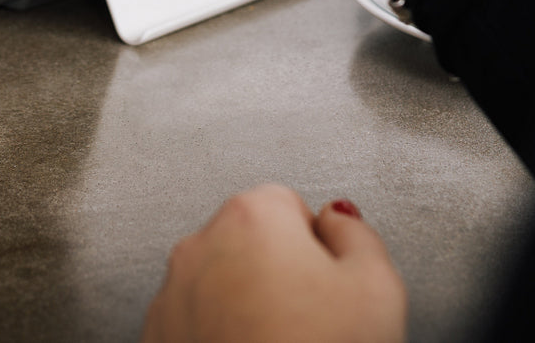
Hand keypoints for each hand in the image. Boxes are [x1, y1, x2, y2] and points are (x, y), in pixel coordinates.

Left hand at [142, 185, 407, 342]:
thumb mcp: (377, 288)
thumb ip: (358, 233)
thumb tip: (339, 218)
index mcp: (251, 217)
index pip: (291, 206)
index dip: (317, 250)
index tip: (328, 285)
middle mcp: (198, 248)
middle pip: (250, 243)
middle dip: (278, 274)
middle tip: (309, 321)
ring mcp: (170, 297)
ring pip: (220, 285)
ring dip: (245, 307)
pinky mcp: (157, 337)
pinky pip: (195, 323)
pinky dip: (219, 336)